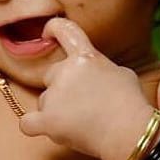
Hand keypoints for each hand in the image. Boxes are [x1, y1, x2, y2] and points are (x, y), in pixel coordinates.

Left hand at [19, 18, 152, 159]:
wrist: (128, 131)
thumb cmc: (131, 104)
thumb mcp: (122, 73)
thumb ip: (101, 68)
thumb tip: (96, 75)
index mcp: (85, 57)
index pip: (65, 30)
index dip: (53, 28)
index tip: (48, 32)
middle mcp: (65, 71)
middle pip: (51, 74)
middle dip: (62, 87)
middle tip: (81, 103)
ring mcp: (54, 95)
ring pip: (44, 100)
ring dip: (56, 109)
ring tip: (79, 122)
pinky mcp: (47, 120)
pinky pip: (27, 122)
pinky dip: (35, 125)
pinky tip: (46, 128)